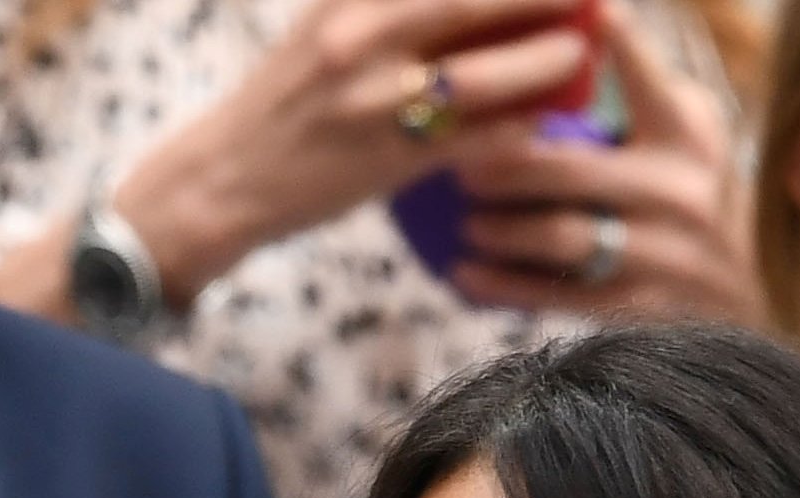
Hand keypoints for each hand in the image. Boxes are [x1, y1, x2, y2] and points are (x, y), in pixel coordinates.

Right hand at [114, 0, 594, 301]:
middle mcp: (362, 38)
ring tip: (577, 56)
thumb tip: (472, 2)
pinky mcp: (388, 160)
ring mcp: (377, 102)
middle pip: (478, 2)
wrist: (223, 178)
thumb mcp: (326, 22)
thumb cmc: (284, 99)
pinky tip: (543, 119)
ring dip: (547, 63)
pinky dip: (520, 126)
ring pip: (489, 74)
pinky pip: (477, 140)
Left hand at [445, 9, 759, 319]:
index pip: (641, 80)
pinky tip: (464, 273)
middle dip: (504, 167)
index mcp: (685, 133)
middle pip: (571, 170)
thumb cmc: (689, 192)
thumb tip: (578, 22)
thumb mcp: (683, 131)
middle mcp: (680, 189)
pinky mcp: (639, 306)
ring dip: (500, 230)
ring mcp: (664, 252)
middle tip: (461, 166)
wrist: (747, 290)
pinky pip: (557, 295)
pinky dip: (502, 286)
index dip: (611, 45)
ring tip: (468, 224)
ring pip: (560, 237)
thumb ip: (638, 86)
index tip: (582, 17)